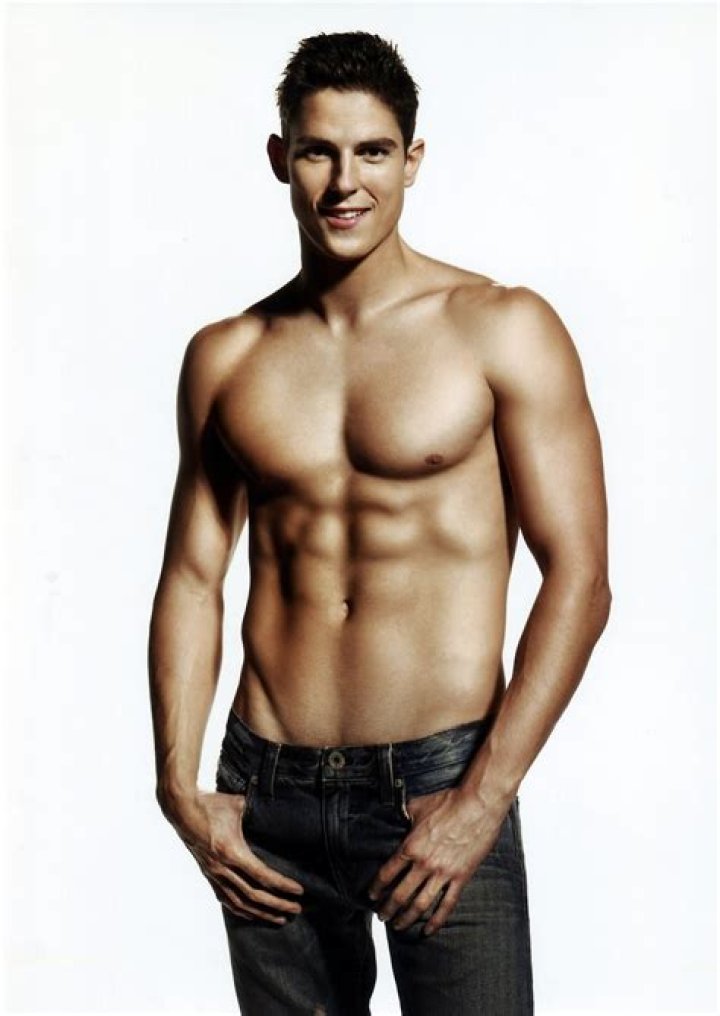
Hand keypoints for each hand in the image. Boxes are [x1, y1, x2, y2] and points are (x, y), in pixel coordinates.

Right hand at [164, 789, 303, 923]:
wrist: (182, 810)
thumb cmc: (211, 804)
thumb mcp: (238, 805)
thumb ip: (256, 812)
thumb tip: (273, 811)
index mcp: (231, 851)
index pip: (262, 876)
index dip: (282, 886)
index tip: (299, 891)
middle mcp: (222, 868)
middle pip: (254, 895)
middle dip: (278, 905)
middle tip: (297, 910)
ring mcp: (214, 874)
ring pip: (240, 903)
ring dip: (261, 913)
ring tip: (280, 918)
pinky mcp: (208, 875)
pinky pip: (226, 899)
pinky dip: (242, 910)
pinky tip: (253, 914)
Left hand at [368, 787, 506, 935]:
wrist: (478, 805)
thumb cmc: (448, 803)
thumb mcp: (418, 806)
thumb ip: (403, 815)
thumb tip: (394, 816)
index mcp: (411, 846)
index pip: (387, 873)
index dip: (376, 887)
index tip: (371, 896)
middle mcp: (424, 864)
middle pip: (400, 894)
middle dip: (387, 908)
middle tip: (381, 916)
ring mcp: (443, 873)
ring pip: (420, 904)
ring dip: (406, 918)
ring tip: (398, 926)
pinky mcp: (460, 877)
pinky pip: (446, 904)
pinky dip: (436, 920)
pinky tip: (428, 930)